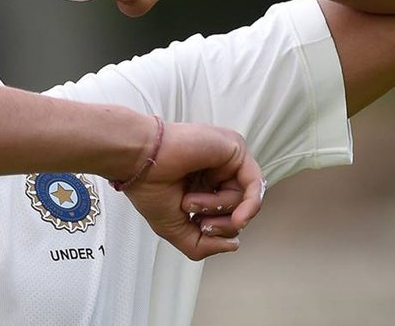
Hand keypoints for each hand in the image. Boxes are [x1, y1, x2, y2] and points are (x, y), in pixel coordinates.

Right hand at [122, 122, 263, 260]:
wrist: (139, 161)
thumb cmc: (148, 186)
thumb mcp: (174, 229)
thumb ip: (202, 245)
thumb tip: (233, 245)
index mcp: (201, 187)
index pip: (226, 216)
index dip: (215, 231)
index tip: (193, 226)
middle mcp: (216, 172)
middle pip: (239, 210)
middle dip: (220, 224)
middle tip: (194, 217)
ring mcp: (226, 160)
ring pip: (245, 200)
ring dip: (216, 209)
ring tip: (189, 200)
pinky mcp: (235, 149)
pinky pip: (255, 185)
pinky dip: (249, 207)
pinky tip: (239, 219)